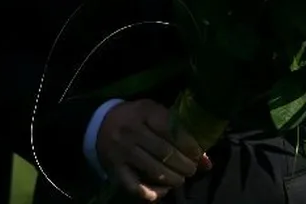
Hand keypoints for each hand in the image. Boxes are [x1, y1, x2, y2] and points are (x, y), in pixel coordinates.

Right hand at [96, 99, 211, 200]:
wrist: (98, 123)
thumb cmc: (135, 118)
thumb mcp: (155, 116)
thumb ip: (179, 133)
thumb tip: (207, 162)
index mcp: (144, 112)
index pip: (172, 130)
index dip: (190, 146)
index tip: (197, 154)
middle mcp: (131, 130)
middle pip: (166, 153)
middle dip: (185, 166)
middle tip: (190, 169)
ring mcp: (122, 150)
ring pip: (154, 171)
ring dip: (174, 179)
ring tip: (179, 179)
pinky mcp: (114, 167)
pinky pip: (135, 186)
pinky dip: (150, 193)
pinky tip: (161, 192)